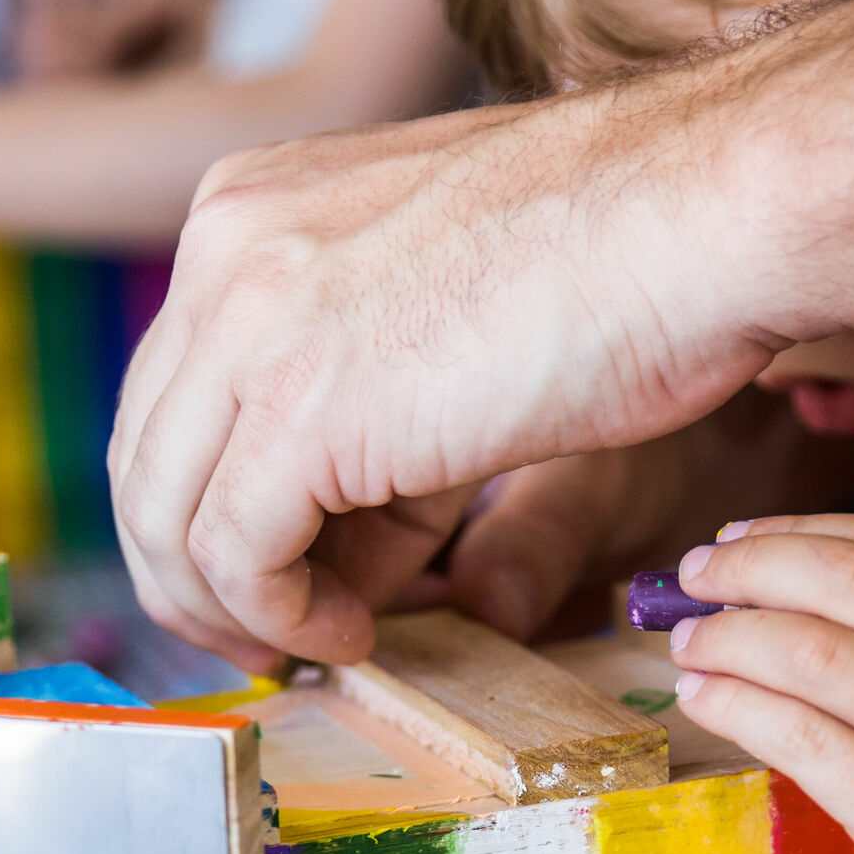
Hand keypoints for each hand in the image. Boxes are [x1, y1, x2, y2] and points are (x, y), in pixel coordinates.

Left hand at [109, 64, 800, 666]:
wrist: (706, 210)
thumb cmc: (626, 250)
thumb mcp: (442, 322)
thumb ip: (364, 417)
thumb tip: (331, 554)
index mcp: (249, 209)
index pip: (174, 392)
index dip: (209, 506)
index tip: (280, 577)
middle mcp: (225, 252)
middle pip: (147, 458)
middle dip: (199, 573)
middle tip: (274, 638)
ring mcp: (252, 326)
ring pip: (166, 518)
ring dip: (237, 610)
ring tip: (325, 643)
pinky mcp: (299, 410)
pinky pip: (234, 557)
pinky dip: (285, 619)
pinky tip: (357, 637)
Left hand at [664, 512, 853, 853]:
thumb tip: (794, 602)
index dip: (800, 532)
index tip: (737, 540)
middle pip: (849, 582)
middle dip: (751, 568)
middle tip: (690, 578)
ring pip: (816, 654)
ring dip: (730, 638)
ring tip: (688, 645)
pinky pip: (804, 738)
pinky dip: (738, 706)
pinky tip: (705, 700)